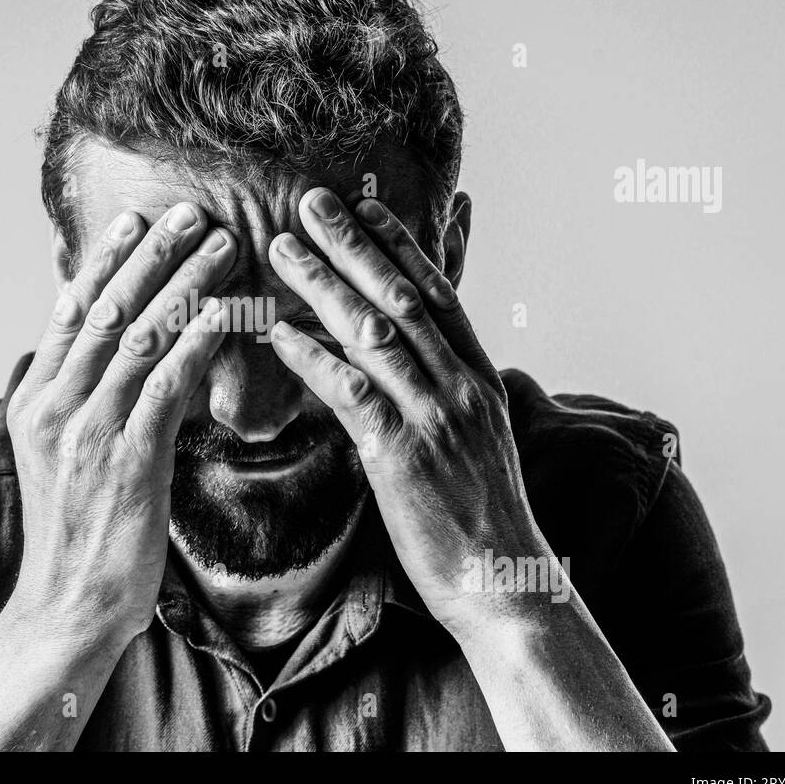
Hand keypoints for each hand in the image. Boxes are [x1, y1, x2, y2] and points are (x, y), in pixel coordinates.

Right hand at [6, 202, 233, 650]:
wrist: (66, 609)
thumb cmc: (75, 534)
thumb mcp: (60, 457)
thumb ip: (76, 401)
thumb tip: (104, 355)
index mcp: (34, 400)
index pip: (71, 312)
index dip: (105, 262)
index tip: (137, 223)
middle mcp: (53, 406)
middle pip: (107, 310)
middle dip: (152, 256)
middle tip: (190, 212)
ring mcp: (87, 431)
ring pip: (140, 337)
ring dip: (186, 283)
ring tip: (223, 245)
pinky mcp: (127, 460)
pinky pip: (167, 384)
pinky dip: (198, 340)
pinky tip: (226, 312)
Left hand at [268, 188, 552, 634]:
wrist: (504, 581)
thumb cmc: (482, 517)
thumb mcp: (477, 440)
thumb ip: (445, 393)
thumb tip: (412, 363)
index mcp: (480, 377)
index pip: (438, 292)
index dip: (399, 244)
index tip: (364, 204)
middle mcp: (461, 385)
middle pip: (401, 296)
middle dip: (353, 244)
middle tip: (309, 202)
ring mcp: (436, 417)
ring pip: (375, 332)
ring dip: (324, 284)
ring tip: (281, 248)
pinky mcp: (403, 455)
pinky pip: (352, 392)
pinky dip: (313, 356)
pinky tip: (280, 330)